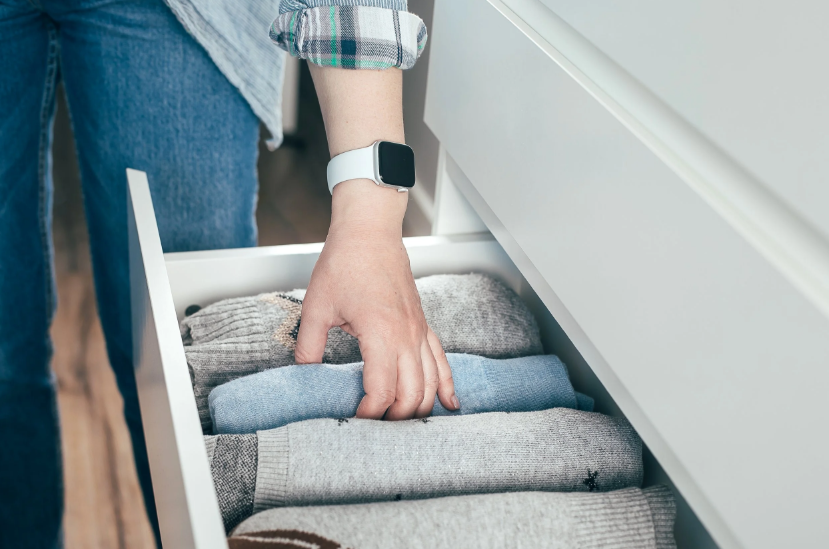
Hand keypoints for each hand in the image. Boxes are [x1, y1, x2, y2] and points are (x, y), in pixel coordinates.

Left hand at [294, 179, 458, 419]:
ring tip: (402, 426)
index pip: (382, 391)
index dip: (368, 414)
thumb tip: (304, 376)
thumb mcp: (316, 306)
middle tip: (374, 430)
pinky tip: (450, 405)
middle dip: (395, 420)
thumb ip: (309, 347)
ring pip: (431, 383)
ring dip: (420, 409)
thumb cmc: (345, 263)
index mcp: (381, 334)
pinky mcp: (422, 325)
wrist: (370, 232)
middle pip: (412, 395)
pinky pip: (442, 361)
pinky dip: (446, 385)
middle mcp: (407, 336)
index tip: (353, 421)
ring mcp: (419, 331)